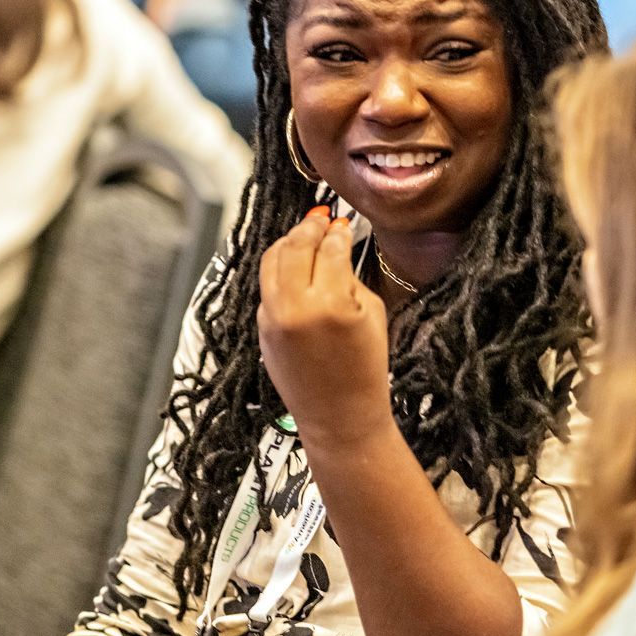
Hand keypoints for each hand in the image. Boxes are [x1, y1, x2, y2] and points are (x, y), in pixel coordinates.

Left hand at [258, 209, 393, 445]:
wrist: (340, 416)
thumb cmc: (365, 369)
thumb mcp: (373, 315)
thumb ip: (351, 277)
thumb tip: (337, 246)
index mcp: (330, 304)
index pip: (331, 250)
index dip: (338, 232)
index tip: (343, 223)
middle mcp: (295, 307)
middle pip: (296, 247)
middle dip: (310, 228)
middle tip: (321, 218)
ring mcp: (273, 317)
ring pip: (272, 260)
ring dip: (288, 242)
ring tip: (304, 234)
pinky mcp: (262, 328)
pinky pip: (267, 286)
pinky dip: (278, 269)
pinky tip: (293, 264)